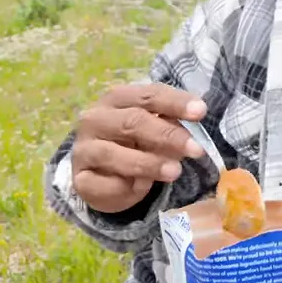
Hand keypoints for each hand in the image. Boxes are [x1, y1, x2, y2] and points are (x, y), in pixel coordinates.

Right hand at [71, 83, 207, 213]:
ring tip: (175, 172)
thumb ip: (170, 125)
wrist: (101, 173)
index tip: (201, 111)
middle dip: (167, 136)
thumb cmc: (134, 142)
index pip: (148, 95)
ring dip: (148, 163)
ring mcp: (84, 149)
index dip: (175, 102)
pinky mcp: (80, 178)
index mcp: (118, 98)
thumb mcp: (154, 128)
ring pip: (113, 154)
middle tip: (196, 149)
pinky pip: (102, 183)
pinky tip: (141, 188)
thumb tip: (193, 133)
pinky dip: (124, 187)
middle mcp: (96, 119)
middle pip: (132, 122)